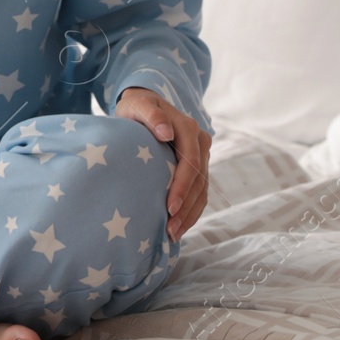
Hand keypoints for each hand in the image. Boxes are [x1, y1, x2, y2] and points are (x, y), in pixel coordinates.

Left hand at [116, 86, 210, 242]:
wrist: (145, 104)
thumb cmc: (137, 106)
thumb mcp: (139, 105)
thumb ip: (151, 115)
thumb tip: (166, 133)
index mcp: (189, 129)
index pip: (191, 163)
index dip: (182, 187)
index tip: (169, 208)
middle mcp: (200, 143)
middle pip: (199, 181)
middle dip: (185, 208)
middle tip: (170, 231)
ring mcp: (201, 156)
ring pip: (201, 191)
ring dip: (189, 215)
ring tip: (173, 235)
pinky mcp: (197, 168)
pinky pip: (199, 193)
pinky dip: (191, 211)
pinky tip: (179, 227)